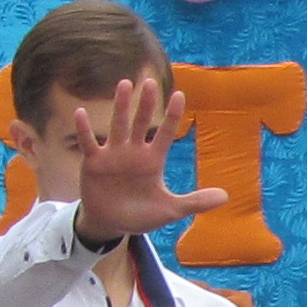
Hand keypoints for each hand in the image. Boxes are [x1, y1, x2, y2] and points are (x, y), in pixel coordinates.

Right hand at [66, 74, 225, 241]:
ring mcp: (113, 155)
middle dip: (146, 103)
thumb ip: (195, 202)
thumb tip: (226, 197)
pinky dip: (84, 129)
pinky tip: (80, 113)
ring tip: (124, 84)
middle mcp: (134, 152)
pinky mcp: (93, 163)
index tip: (180, 95)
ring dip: (120, 106)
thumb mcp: (170, 210)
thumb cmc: (141, 214)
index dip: (173, 115)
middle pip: (141, 122)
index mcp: (153, 160)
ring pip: (118, 125)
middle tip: (150, 82)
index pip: (166, 133)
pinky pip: (88, 143)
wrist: (112, 224)